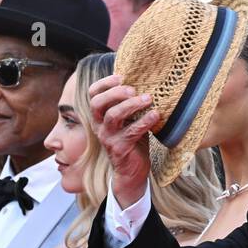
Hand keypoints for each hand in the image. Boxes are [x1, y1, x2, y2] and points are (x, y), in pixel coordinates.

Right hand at [88, 75, 157, 209]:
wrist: (133, 171)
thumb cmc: (133, 141)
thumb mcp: (129, 120)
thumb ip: (129, 105)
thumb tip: (144, 82)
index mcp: (99, 116)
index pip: (92, 94)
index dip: (104, 83)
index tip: (121, 76)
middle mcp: (99, 126)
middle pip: (98, 103)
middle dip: (115, 93)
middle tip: (134, 90)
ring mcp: (107, 138)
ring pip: (113, 115)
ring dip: (132, 105)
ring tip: (148, 99)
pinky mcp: (119, 148)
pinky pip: (131, 131)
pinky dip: (144, 121)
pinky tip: (156, 115)